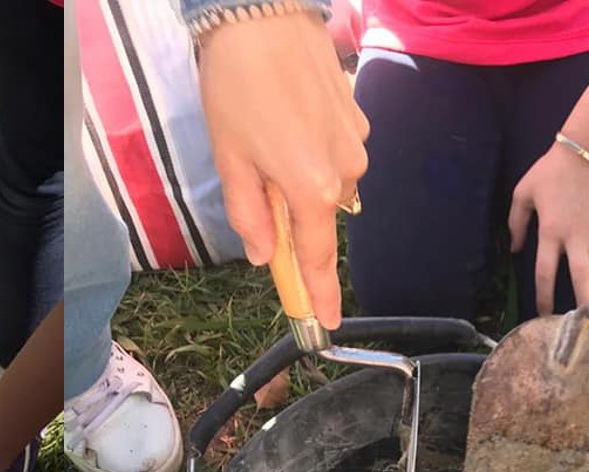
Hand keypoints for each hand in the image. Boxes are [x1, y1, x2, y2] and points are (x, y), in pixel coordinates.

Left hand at [197, 11, 365, 328]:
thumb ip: (249, 213)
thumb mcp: (229, 158)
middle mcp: (346, 172)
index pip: (316, 258)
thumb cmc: (238, 88)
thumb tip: (262, 254)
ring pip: (331, 181)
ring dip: (305, 175)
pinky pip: (337, 149)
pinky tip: (289, 114)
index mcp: (312, 190)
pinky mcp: (359, 114)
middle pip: (321, 217)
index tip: (324, 324)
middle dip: (294, 212)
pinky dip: (314, 147)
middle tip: (256, 174)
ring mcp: (357, 141)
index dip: (318, 294)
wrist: (265, 14)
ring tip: (269, 133)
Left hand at [509, 145, 588, 314]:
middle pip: (581, 279)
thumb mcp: (522, 194)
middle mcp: (577, 237)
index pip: (545, 274)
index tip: (545, 318)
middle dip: (584, 306)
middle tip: (588, 329)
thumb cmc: (550, 171)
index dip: (544, 299)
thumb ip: (516, 224)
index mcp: (550, 233)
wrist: (587, 147)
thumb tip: (514, 251)